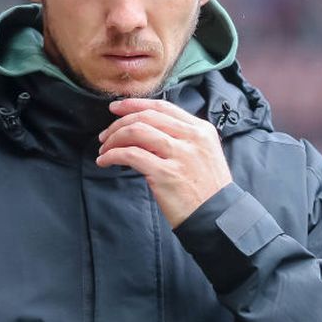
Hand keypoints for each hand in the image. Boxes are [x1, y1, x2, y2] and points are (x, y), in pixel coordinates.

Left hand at [96, 98, 232, 227]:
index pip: (163, 107)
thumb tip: (146, 130)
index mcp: (201, 130)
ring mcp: (179, 155)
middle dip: (119, 123)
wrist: (217, 216)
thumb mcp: (203, 153)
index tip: (116, 107)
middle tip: (105, 134)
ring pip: (136, 132)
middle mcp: (192, 138)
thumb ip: (182, 138)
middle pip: (146, 117)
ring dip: (114, 138)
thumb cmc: (207, 189)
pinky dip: (113, 155)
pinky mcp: (165, 174)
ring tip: (104, 148)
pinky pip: (131, 155)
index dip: (135, 104)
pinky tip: (105, 161)